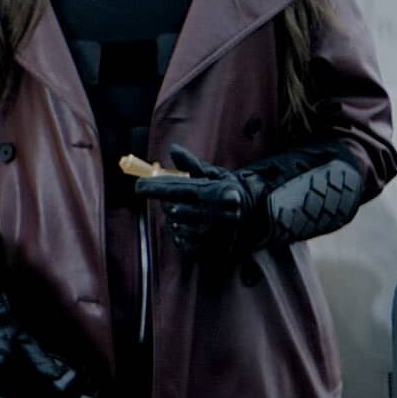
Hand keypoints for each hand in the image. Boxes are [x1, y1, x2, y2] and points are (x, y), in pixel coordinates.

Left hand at [133, 144, 266, 256]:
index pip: (176, 189)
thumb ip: (192, 165)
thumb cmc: (231, 193)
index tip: (139, 186)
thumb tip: (173, 149)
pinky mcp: (210, 248)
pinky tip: (188, 228)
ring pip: (175, 226)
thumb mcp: (216, 175)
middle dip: (167, 204)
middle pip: (172, 209)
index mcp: (212, 192)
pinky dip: (180, 235)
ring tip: (185, 214)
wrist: (257, 218)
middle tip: (171, 200)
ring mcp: (211, 233)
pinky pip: (182, 242)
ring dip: (174, 220)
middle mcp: (212, 213)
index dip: (154, 188)